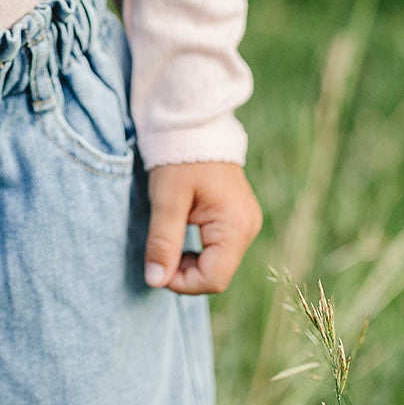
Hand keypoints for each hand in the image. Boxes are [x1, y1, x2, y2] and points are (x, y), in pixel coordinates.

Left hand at [144, 161, 261, 294]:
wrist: (193, 122)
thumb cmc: (179, 158)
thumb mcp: (166, 199)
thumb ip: (163, 242)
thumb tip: (155, 281)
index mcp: (235, 226)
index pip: (213, 279)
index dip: (182, 282)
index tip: (156, 267)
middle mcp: (248, 227)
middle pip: (216, 272)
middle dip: (185, 271)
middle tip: (158, 251)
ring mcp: (245, 221)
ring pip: (217, 261)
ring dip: (190, 259)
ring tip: (169, 237)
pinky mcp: (237, 215)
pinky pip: (219, 246)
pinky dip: (198, 247)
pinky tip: (181, 231)